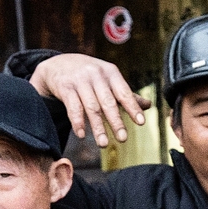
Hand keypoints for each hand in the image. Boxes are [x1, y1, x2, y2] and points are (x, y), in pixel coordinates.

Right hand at [31, 53, 145, 148]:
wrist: (58, 64)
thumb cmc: (90, 75)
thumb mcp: (108, 79)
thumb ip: (125, 94)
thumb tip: (148, 105)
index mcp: (111, 73)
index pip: (124, 92)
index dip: (133, 107)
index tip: (141, 122)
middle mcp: (96, 75)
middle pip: (108, 102)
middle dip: (116, 121)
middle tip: (123, 139)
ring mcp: (80, 81)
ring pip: (91, 107)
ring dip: (97, 127)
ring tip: (104, 144)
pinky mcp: (65, 87)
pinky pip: (73, 107)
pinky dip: (77, 122)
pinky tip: (82, 135)